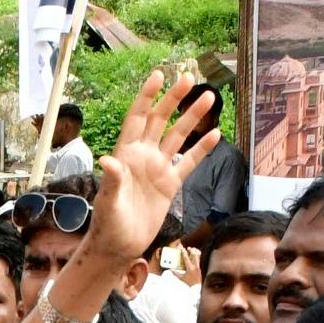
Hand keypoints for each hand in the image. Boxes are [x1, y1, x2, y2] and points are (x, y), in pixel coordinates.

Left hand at [85, 70, 219, 269]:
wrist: (119, 247)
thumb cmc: (107, 224)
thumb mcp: (108, 201)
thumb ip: (112, 179)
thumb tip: (108, 160)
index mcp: (126, 154)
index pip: (137, 118)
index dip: (146, 96)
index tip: (158, 75)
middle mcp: (143, 157)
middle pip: (160, 120)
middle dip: (173, 99)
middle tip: (188, 77)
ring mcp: (158, 169)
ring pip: (178, 136)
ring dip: (192, 117)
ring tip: (209, 96)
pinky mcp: (170, 185)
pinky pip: (189, 162)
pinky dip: (202, 149)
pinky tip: (216, 133)